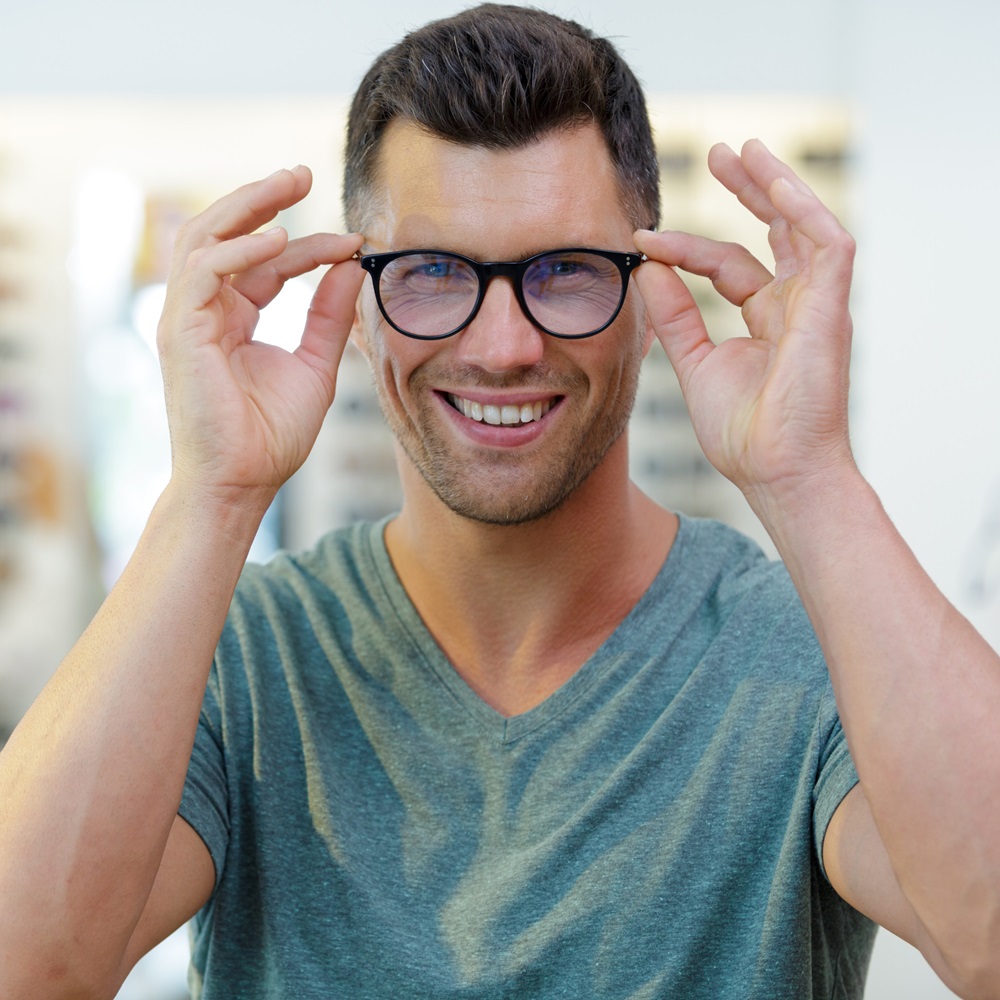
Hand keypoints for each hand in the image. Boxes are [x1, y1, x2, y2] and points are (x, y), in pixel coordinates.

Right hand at [157, 165, 363, 507]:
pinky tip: (279, 241)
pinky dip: (238, 251)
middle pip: (224, 234)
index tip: (353, 241)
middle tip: (304, 173)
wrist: (242, 483)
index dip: (309, 246)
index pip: (267, 263)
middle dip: (262, 199)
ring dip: (247, 207)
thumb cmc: (271, 436)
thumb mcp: (314, 366)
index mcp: (233, 318)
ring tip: (291, 185)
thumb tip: (352, 267)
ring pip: (204, 238)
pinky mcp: (179, 332)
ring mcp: (186, 319)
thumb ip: (329, 317)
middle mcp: (205, 311)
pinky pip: (202, 273)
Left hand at [634, 139, 856, 507]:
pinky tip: (771, 182)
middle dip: (747, 190)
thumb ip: (675, 316)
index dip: (685, 250)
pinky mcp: (832, 306)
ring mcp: (816, 303)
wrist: (775, 470)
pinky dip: (801, 209)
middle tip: (718, 153)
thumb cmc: (743, 432)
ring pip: (803, 225)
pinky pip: (827, 240)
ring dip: (773, 185)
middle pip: (774, 231)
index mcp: (766, 320)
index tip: (642, 240)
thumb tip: (649, 270)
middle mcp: (794, 305)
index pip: (726, 265)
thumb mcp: (695, 363)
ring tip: (742, 151)